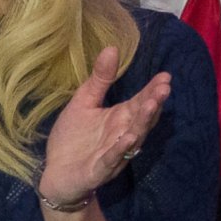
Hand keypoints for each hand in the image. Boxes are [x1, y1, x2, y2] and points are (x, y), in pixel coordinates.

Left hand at [39, 45, 171, 209]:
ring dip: (143, 123)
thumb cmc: (72, 138)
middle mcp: (123, 134)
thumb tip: (112, 47)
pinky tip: (129, 137)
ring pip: (134, 137)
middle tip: (164, 88)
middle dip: (154, 103)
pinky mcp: (100, 169)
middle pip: (142, 118)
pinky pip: (113, 159)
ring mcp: (114, 153)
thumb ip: (99, 80)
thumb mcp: (83, 102)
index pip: (140, 101)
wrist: (56, 173)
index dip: (152, 90)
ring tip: (152, 106)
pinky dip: (121, 149)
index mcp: (120, 117)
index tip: (165, 76)